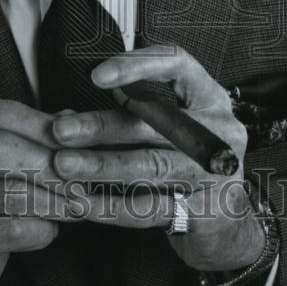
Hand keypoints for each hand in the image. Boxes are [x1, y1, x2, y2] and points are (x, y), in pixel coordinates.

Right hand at [0, 99, 78, 285]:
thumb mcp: (3, 152)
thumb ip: (35, 133)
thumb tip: (72, 123)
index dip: (40, 125)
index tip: (75, 139)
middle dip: (43, 161)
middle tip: (77, 176)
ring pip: (1, 193)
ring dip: (49, 199)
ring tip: (75, 203)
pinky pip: (5, 232)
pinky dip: (37, 230)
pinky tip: (52, 229)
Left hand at [51, 46, 264, 271]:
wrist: (226, 221)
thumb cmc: (186, 162)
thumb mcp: (166, 128)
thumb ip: (125, 117)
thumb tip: (66, 119)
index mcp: (208, 96)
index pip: (177, 64)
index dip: (138, 66)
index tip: (96, 76)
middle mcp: (218, 129)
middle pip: (158, 121)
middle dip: (103, 125)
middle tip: (61, 130)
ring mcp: (215, 172)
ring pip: (151, 165)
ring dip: (102, 165)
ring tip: (64, 165)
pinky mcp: (204, 212)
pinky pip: (150, 208)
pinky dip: (111, 205)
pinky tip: (82, 202)